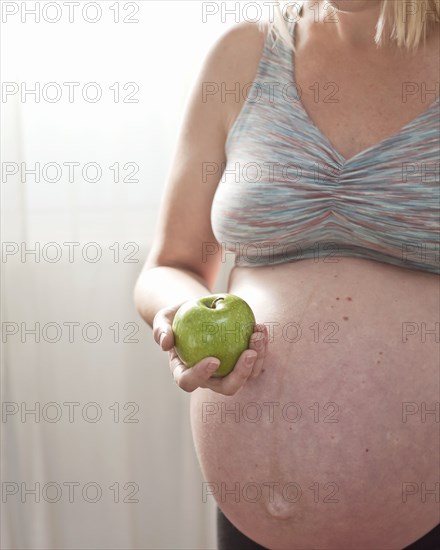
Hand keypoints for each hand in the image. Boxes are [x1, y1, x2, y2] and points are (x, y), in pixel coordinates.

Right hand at [152, 303, 267, 394]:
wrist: (196, 313)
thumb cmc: (177, 316)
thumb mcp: (164, 318)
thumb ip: (161, 329)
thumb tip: (165, 342)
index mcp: (184, 373)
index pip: (190, 381)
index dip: (201, 375)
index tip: (214, 360)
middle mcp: (208, 379)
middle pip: (226, 387)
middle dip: (241, 374)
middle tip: (250, 353)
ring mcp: (227, 372)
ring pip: (246, 376)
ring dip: (258, 358)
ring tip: (258, 333)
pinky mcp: (242, 362)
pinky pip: (255, 359)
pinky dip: (261, 345)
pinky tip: (260, 327)